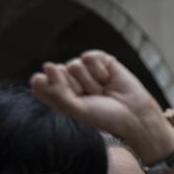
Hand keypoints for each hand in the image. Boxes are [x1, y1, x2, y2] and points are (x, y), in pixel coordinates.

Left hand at [30, 50, 173, 162]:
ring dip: (90, 82)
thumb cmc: (105, 116)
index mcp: (58, 94)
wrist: (134, 114)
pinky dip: (100, 71)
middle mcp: (69, 80)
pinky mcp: (99, 60)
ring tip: (103, 91)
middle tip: (91, 98)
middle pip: (56, 72)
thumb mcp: (75, 109)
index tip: (72, 102)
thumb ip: (55, 91)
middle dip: (75, 87)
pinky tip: (108, 80)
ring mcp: (84, 70)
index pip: (39, 82)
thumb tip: (48, 64)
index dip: (54, 90)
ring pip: (73, 65)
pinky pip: (89, 57)